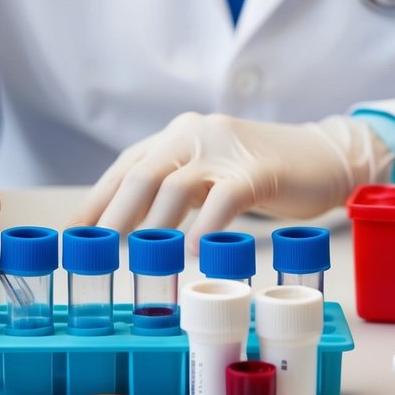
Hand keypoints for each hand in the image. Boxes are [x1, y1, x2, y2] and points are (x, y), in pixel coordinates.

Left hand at [69, 113, 393, 250]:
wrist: (324, 157)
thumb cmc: (259, 175)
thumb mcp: (207, 176)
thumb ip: (173, 191)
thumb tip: (127, 231)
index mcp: (176, 136)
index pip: (125, 168)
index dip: (95, 202)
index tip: (70, 236)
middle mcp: (192, 134)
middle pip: (141, 174)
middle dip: (113, 216)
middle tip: (94, 253)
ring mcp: (224, 148)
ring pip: (175, 186)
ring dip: (152, 228)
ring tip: (138, 260)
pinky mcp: (257, 170)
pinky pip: (222, 200)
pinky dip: (203, 228)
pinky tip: (192, 254)